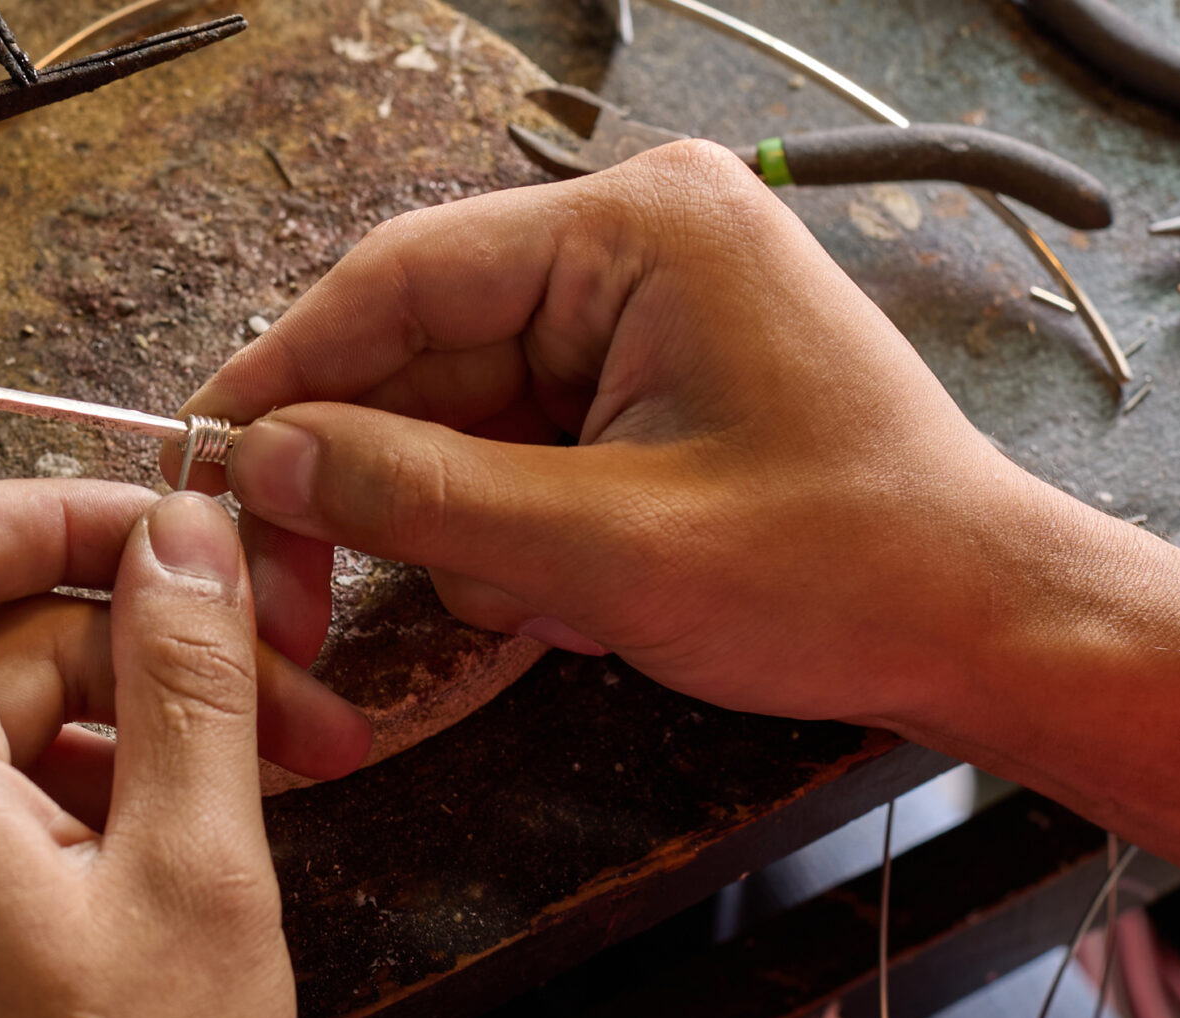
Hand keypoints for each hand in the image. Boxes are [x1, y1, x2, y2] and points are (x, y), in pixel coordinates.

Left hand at [0, 481, 362, 1017]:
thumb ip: (189, 681)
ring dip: (109, 756)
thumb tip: (186, 534)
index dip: (64, 512)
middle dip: (144, 668)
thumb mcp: (195, 884)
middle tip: (297, 717)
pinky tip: (146, 885)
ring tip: (249, 811)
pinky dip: (37, 831)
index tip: (176, 544)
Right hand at [176, 139, 1039, 726]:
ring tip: (530, 600)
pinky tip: (557, 590)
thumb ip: (415, 493)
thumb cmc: (838, 570)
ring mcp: (636, 314)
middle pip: (422, 349)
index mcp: (638, 231)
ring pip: (457, 411)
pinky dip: (503, 526)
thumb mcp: (602, 546)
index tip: (197, 449)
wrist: (982, 625)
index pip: (401, 279)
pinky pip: (512, 443)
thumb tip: (261, 457)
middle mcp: (631, 247)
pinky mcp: (639, 381)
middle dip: (370, 474)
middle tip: (297, 582)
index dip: (284, 372)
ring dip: (453, 518)